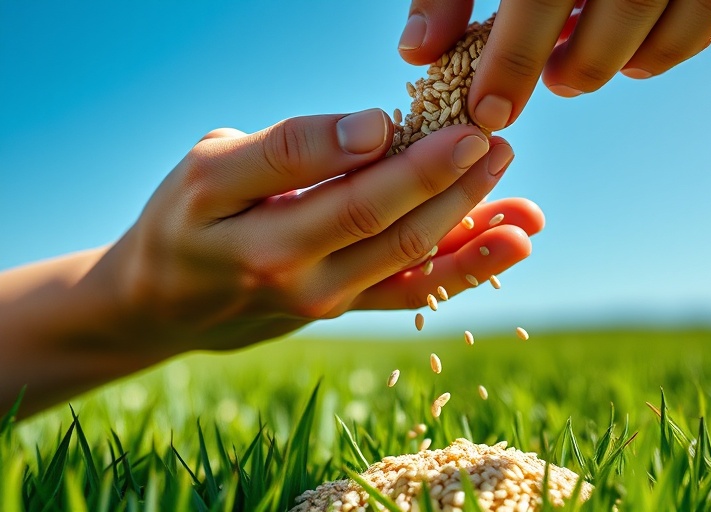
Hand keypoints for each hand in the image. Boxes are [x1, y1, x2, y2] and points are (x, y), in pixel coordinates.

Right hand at [0, 107, 544, 413]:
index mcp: (237, 218)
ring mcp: (318, 298)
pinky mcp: (342, 310)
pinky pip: (411, 291)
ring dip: (472, 225)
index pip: (317, 177)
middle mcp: (283, 267)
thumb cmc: (188, 218)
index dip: (376, 151)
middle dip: (444, 179)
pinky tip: (510, 242)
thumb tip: (377, 131)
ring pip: (407, 259)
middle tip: (492, 139)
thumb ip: (289, 148)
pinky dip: (465, 267)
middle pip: (377, 221)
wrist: (166, 304)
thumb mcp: (211, 168)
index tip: (421, 122)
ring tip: (525, 200)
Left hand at [398, 0, 710, 130]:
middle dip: (576, 64)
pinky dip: (668, 49)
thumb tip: (418, 55)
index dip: (511, 58)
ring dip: (619, 61)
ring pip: (660, 14)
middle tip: (550, 86)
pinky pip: (704, 15)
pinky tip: (632, 57)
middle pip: (616, 3)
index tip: (490, 111)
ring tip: (575, 71)